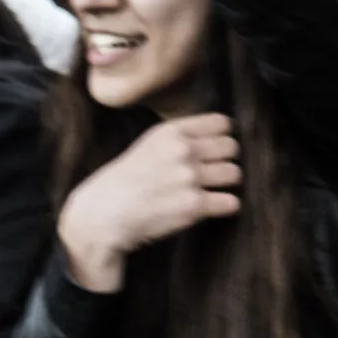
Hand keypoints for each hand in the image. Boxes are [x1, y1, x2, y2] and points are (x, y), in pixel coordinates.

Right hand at [57, 113, 241, 290]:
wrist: (103, 215)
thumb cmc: (125, 180)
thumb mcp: (149, 144)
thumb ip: (181, 137)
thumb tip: (219, 135)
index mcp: (171, 131)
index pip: (222, 123)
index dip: (223, 137)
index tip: (216, 149)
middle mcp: (183, 150)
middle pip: (232, 147)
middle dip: (226, 160)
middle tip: (214, 173)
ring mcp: (189, 177)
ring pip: (235, 174)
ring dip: (227, 184)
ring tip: (212, 190)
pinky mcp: (194, 205)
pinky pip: (231, 202)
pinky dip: (226, 206)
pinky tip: (212, 208)